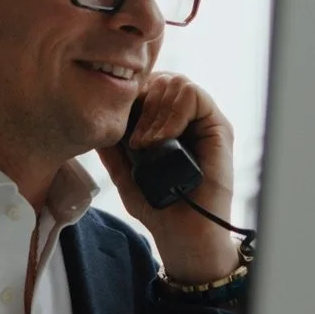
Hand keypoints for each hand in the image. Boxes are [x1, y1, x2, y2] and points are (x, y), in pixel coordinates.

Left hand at [96, 73, 239, 283]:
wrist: (184, 234)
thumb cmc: (158, 207)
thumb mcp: (124, 173)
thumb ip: (111, 148)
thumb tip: (95, 121)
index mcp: (166, 122)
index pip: (148, 85)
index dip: (131, 96)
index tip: (120, 125)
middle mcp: (187, 117)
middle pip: (160, 79)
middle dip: (140, 104)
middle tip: (135, 141)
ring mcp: (204, 121)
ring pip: (176, 82)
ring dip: (155, 112)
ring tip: (147, 144)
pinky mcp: (219, 127)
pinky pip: (194, 95)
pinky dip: (173, 113)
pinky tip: (162, 138)